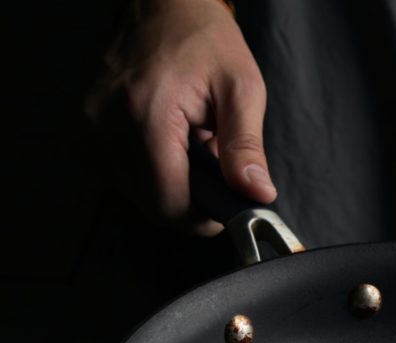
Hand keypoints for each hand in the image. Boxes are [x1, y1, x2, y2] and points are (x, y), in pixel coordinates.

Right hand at [87, 0, 275, 235]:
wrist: (164, 0)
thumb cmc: (205, 38)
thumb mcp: (242, 90)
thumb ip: (246, 147)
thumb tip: (257, 195)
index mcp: (147, 116)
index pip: (169, 203)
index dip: (202, 218)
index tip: (226, 206)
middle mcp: (108, 124)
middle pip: (150, 203)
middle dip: (189, 199)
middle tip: (215, 169)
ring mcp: (91, 124)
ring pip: (134, 190)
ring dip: (170, 183)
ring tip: (193, 147)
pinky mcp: (86, 122)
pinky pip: (120, 169)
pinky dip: (150, 168)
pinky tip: (170, 141)